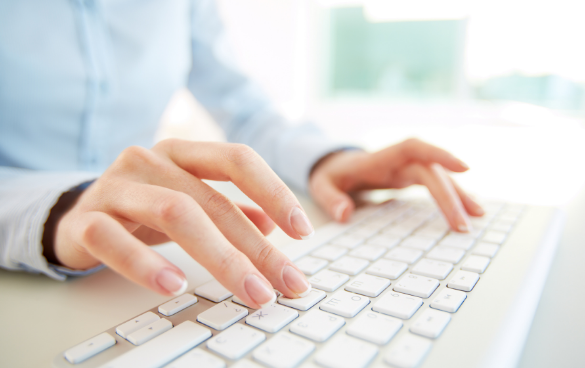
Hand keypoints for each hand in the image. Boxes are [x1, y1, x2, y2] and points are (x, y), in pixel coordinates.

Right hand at [53, 140, 312, 307]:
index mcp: (181, 153)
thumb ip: (229, 209)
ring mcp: (115, 187)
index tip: (303, 229)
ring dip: (219, 257)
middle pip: (212, 200)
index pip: (237, 160)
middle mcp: (149, 161)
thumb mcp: (189, 201)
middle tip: (286, 282)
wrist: (74, 214)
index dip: (274, 191)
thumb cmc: (142, 207)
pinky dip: (146, 265)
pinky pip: (113, 239)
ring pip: (174, 213)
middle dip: (256, 247)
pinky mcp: (85, 219)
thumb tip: (273, 225)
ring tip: (249, 291)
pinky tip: (175, 286)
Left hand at [309, 138, 483, 230]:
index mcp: (380, 158)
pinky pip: (436, 184)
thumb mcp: (321, 185)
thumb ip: (330, 198)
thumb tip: (344, 214)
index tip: (464, 168)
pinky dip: (451, 197)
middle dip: (450, 196)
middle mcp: (398, 161)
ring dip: (459, 195)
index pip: (414, 148)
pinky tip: (467, 211)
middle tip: (463, 225)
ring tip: (478, 216)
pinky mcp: (410, 178)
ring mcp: (406, 169)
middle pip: (431, 171)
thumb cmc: (329, 174)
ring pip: (439, 177)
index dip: (439, 154)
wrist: (333, 166)